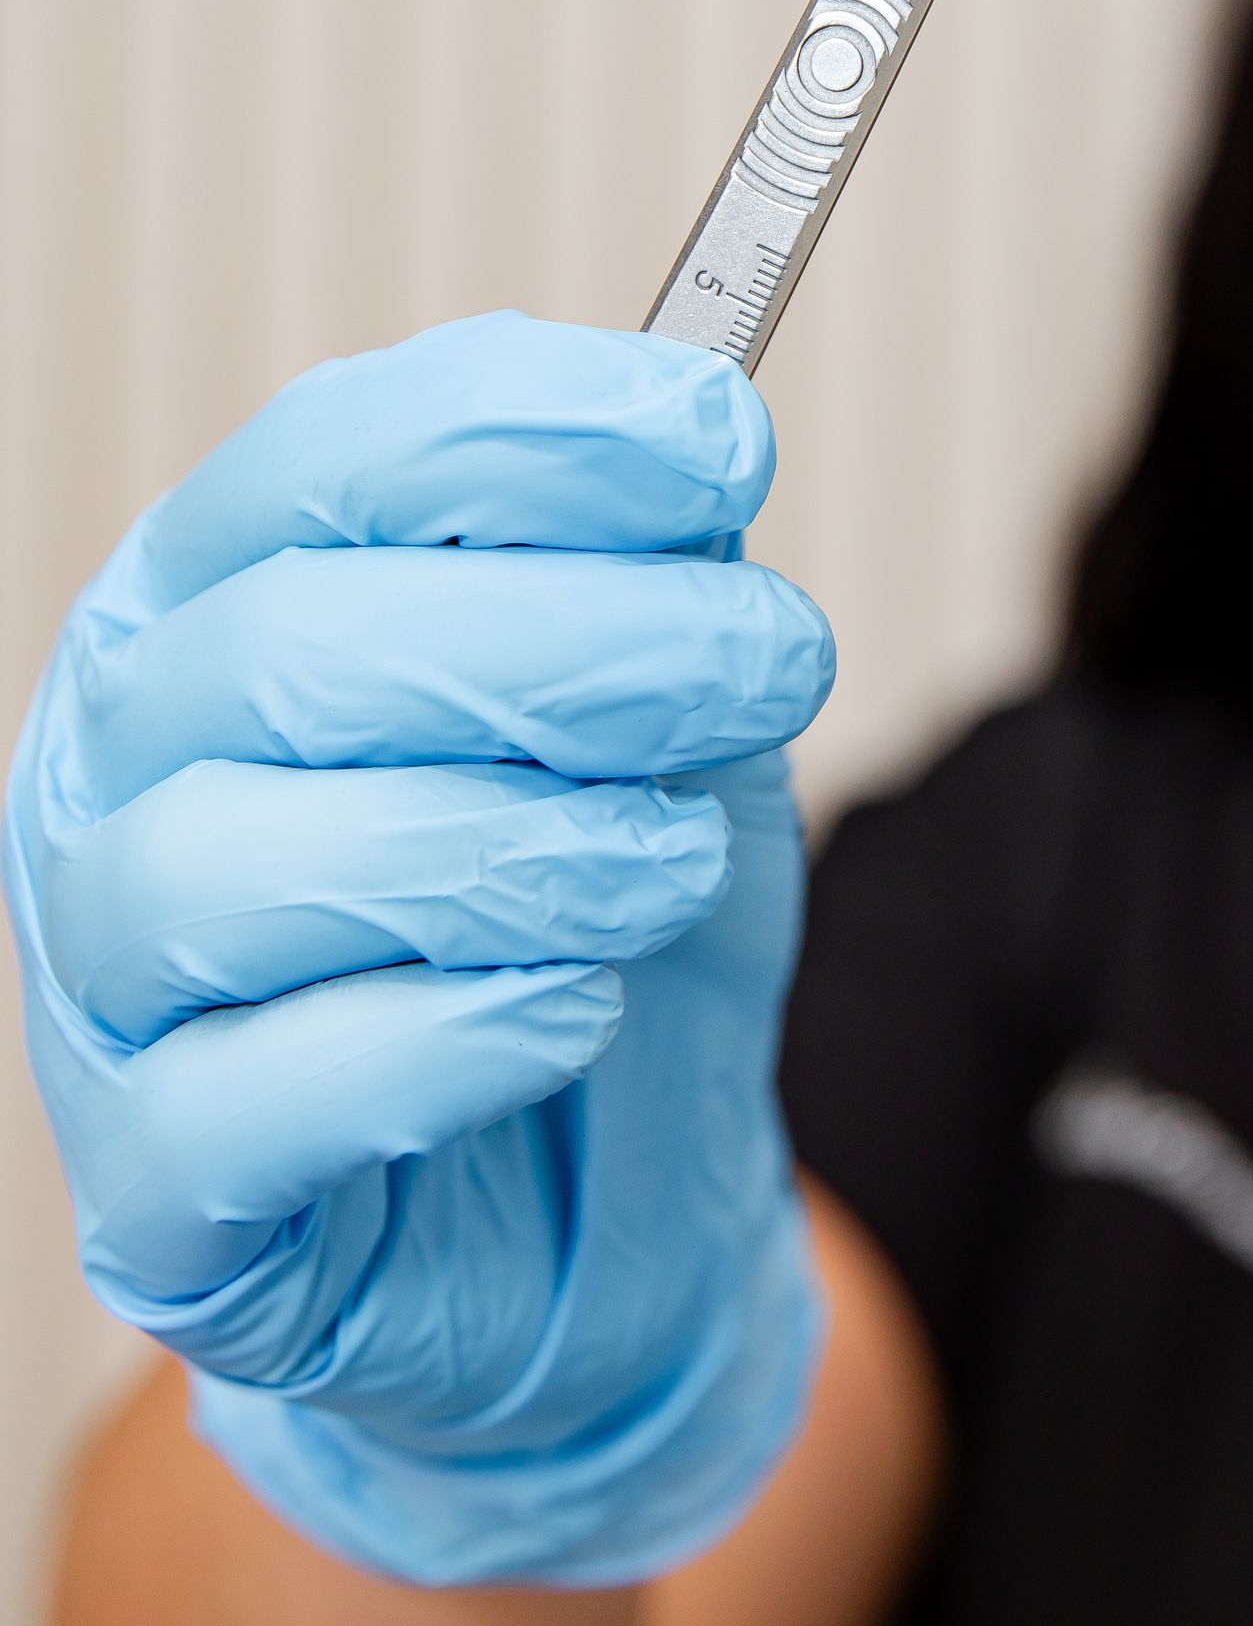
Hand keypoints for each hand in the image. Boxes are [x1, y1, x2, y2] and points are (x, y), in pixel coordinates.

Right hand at [5, 312, 835, 1585]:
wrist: (593, 1205)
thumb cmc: (586, 907)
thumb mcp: (656, 713)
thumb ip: (648, 573)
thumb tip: (698, 420)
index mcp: (214, 590)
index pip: (323, 461)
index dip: (524, 434)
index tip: (723, 442)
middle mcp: (113, 760)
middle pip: (287, 646)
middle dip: (571, 642)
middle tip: (774, 658)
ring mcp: (104, 979)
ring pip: (228, 865)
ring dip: (506, 847)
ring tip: (672, 861)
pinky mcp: (156, 1192)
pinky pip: (242, 1107)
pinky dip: (434, 1041)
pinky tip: (573, 1008)